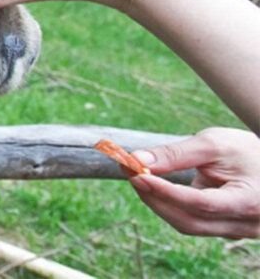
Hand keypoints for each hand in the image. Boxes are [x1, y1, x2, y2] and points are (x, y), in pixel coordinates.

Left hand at [129, 128, 259, 237]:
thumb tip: (137, 160)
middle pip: (189, 220)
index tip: (137, 174)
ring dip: (158, 202)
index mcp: (248, 202)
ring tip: (136, 175)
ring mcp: (237, 231)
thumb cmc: (247, 150)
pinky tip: (154, 185)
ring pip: (188, 225)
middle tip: (128, 171)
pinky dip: (170, 206)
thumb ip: (177, 154)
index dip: (166, 191)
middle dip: (154, 197)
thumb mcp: (214, 144)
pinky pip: (193, 223)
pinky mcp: (226, 229)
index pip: (201, 203)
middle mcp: (245, 224)